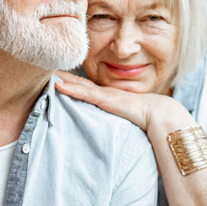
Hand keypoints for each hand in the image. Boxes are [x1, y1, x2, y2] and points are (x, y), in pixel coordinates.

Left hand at [55, 71, 190, 134]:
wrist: (159, 114)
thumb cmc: (148, 118)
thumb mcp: (129, 118)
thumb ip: (120, 121)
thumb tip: (114, 134)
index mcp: (110, 97)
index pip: (87, 88)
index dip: (73, 82)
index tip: (58, 78)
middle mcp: (106, 92)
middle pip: (80, 82)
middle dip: (64, 77)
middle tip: (46, 71)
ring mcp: (105, 94)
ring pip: (79, 85)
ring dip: (63, 80)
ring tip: (47, 74)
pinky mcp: (105, 99)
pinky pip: (84, 92)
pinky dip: (71, 88)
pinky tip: (57, 85)